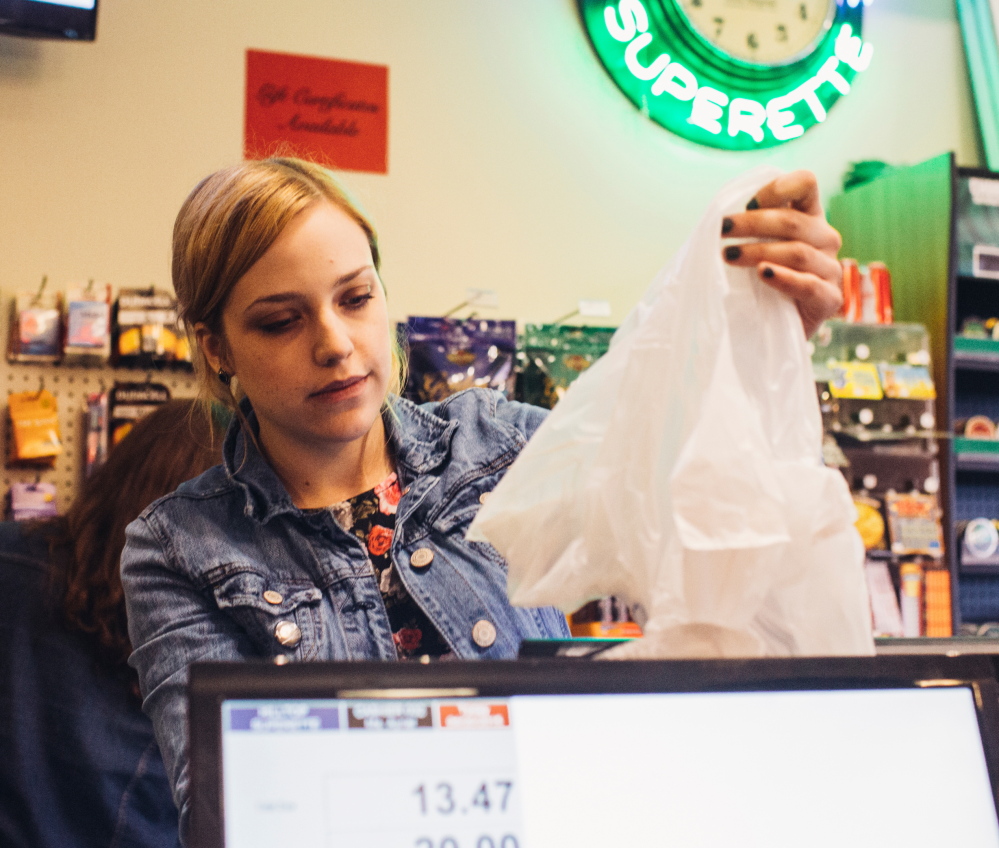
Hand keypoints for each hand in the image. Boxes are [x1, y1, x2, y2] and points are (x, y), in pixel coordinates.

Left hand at [721, 170, 842, 338]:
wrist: (771, 330)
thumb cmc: (757, 283)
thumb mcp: (752, 249)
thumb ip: (746, 229)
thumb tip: (716, 219)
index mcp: (809, 217)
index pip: (805, 184)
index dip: (777, 188)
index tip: (746, 205)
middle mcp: (825, 238)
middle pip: (794, 221)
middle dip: (752, 223)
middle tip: (721, 230)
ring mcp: (831, 268)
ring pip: (797, 252)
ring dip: (758, 251)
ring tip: (728, 256)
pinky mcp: (829, 299)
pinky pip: (808, 285)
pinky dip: (783, 278)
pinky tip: (762, 274)